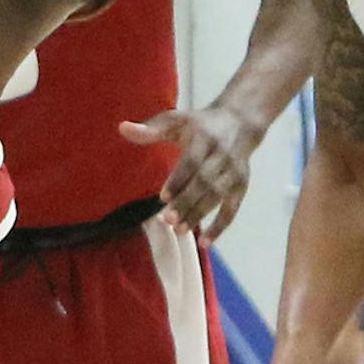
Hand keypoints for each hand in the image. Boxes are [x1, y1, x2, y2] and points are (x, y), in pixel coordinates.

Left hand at [121, 103, 258, 240]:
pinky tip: (205, 242)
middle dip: (188, 201)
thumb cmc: (198, 124)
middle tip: (168, 219)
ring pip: (218, 197)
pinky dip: (220, 226)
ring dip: (200, 214)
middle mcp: (223, 155)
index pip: (193, 162)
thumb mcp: (174, 121)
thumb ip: (149, 128)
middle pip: (206, 182)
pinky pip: (233, 208)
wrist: (240, 122)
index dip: (179, 179)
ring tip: (180, 230)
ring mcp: (235, 172)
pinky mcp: (242, 185)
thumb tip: (122, 128)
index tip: (162, 197)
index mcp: (205, 138)